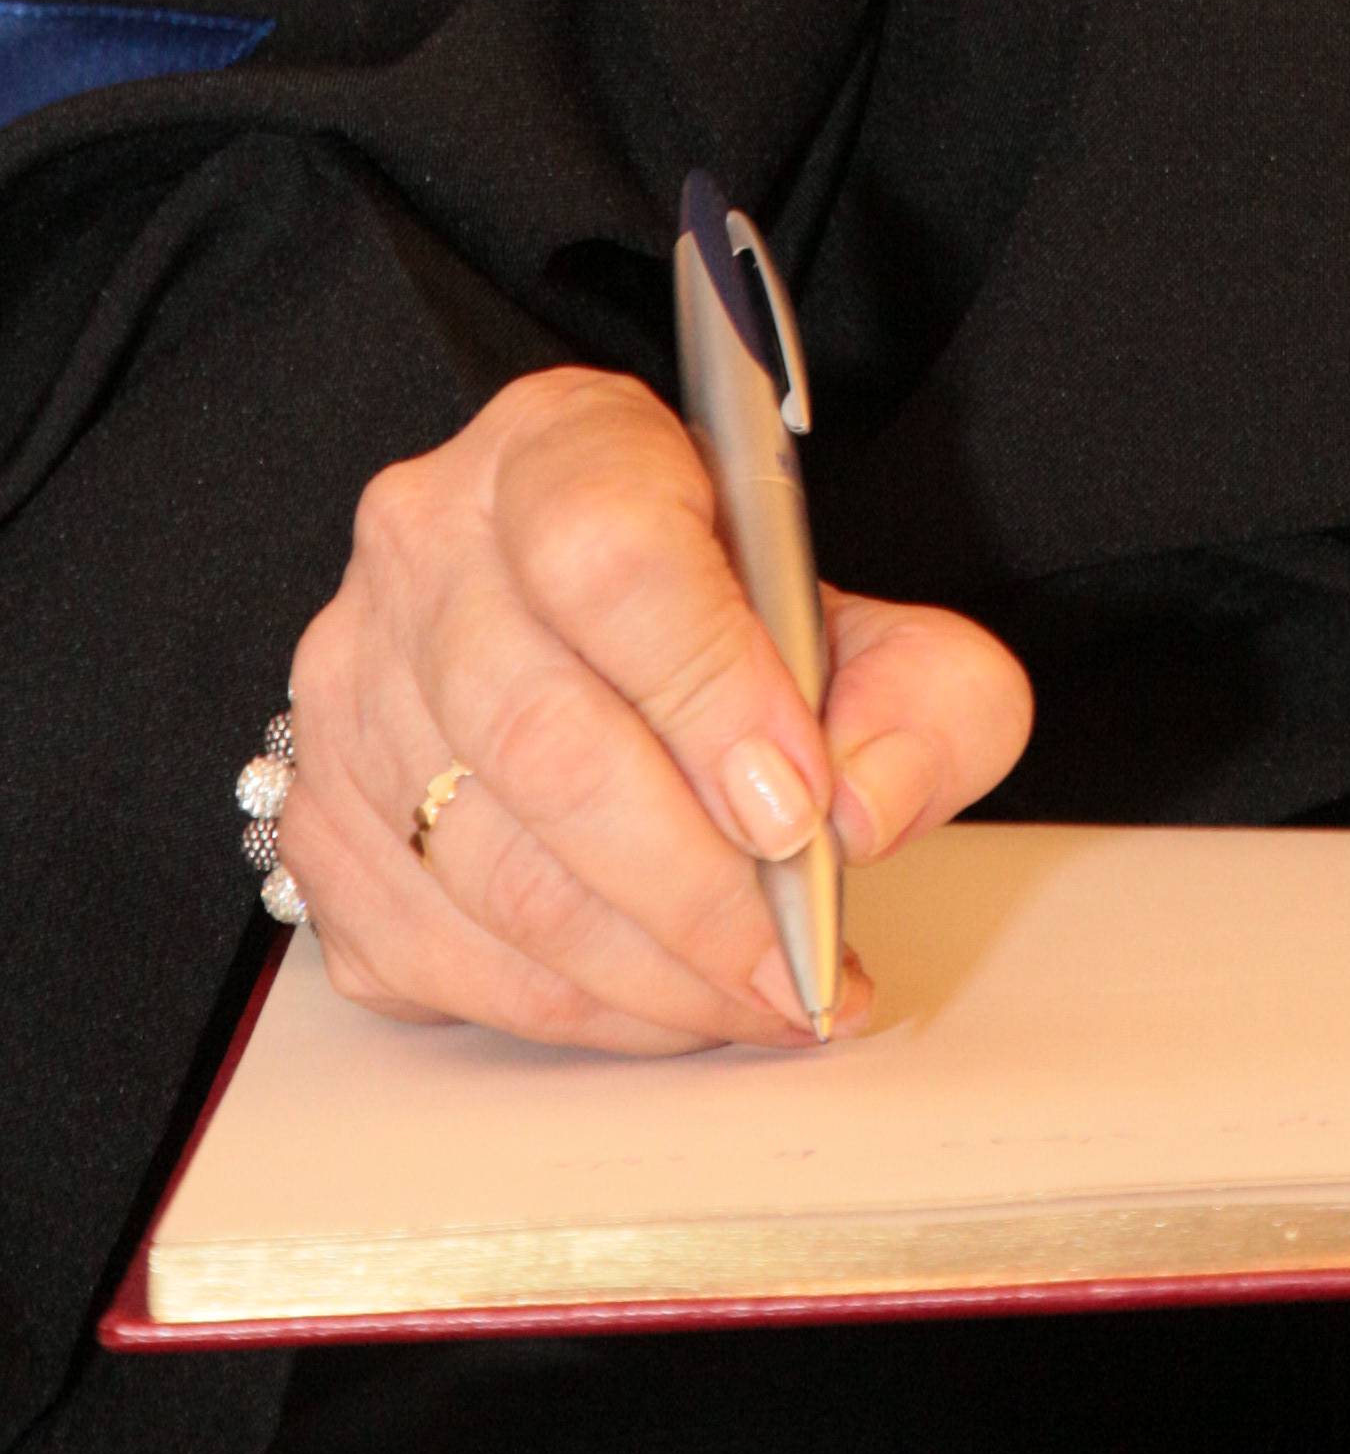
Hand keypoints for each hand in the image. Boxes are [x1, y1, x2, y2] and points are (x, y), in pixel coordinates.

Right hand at [278, 367, 1030, 1049]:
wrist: (618, 625)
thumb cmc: (738, 615)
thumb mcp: (873, 611)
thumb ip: (923, 696)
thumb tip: (864, 811)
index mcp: (557, 445)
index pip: (609, 556)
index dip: (710, 691)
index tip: (800, 807)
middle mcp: (424, 549)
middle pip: (540, 736)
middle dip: (691, 885)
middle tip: (797, 959)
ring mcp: (352, 689)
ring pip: (487, 867)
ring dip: (642, 969)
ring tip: (760, 999)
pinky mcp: (322, 822)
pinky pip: (439, 953)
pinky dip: (569, 1009)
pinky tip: (668, 1004)